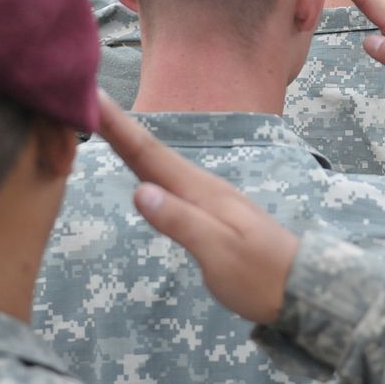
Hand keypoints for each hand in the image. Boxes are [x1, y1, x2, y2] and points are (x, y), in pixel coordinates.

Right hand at [96, 90, 299, 324]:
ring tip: (103, 123)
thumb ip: (181, 221)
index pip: (150, 154)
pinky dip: (148, 167)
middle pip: (152, 152)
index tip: (91, 96)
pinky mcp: (210, 213)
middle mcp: (203, 187)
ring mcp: (208, 198)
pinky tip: (142, 167)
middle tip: (83, 98)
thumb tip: (139, 191)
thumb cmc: (260, 275)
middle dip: (118, 125)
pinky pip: (169, 181)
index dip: (118, 126)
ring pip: (161, 164)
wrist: (301, 287)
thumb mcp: (218, 252)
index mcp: (201, 192)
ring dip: (131, 142)